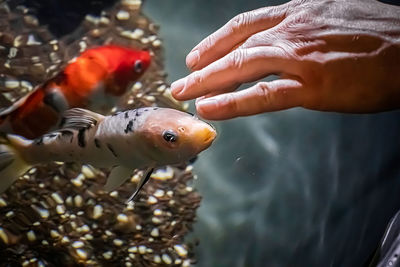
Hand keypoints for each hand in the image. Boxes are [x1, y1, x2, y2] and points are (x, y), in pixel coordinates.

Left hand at [171, 0, 399, 119]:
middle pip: (235, 48)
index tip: (197, 55)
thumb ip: (302, 30)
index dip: (216, 41)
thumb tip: (284, 43)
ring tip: (186, 95)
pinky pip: (263, 95)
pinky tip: (212, 108)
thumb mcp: (333, 17)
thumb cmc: (379, 36)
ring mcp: (300, 57)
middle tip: (181, 82)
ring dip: (208, 83)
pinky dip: (234, 103)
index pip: (244, 25)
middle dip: (203, 67)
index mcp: (297, 12)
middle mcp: (292, 30)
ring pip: (242, 68)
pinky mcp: (312, 85)